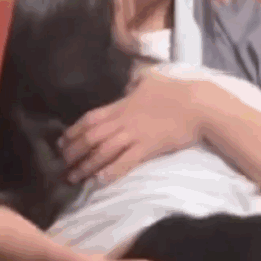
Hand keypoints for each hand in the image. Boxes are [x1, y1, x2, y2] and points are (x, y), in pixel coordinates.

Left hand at [59, 68, 206, 184]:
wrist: (198, 105)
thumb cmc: (176, 90)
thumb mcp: (150, 78)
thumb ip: (135, 82)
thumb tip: (129, 84)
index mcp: (121, 104)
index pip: (89, 119)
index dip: (73, 131)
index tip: (61, 142)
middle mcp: (123, 121)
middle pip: (90, 137)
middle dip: (73, 152)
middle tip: (62, 165)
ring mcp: (134, 135)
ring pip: (102, 152)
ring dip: (86, 166)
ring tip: (74, 177)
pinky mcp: (147, 148)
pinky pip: (124, 162)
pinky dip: (110, 172)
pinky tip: (99, 181)